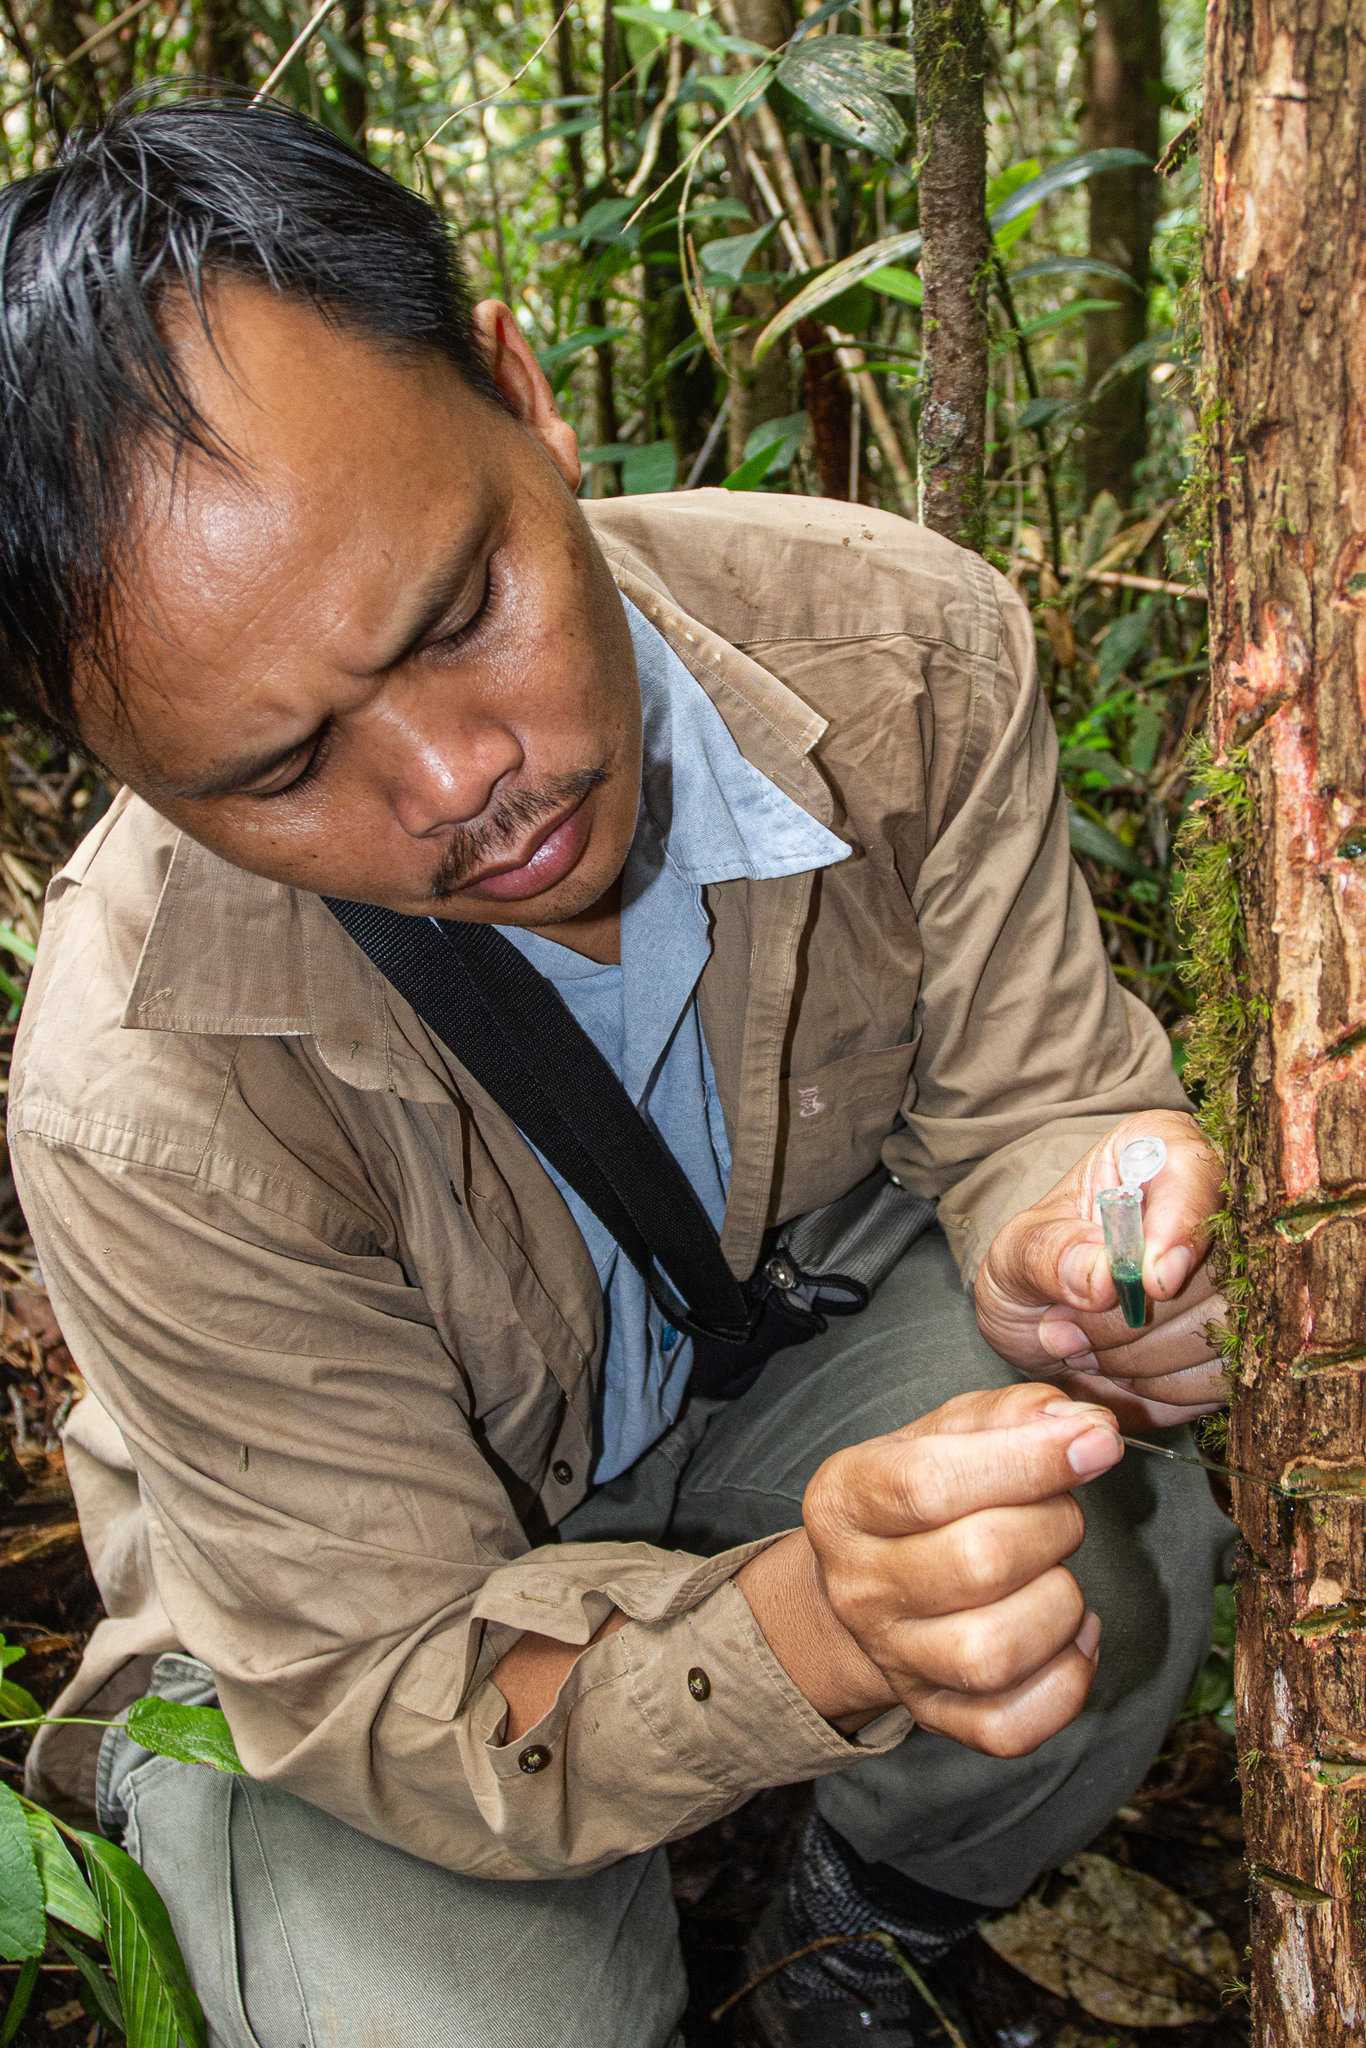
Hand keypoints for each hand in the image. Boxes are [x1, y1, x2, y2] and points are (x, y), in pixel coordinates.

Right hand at [790, 1383, 1119, 1755]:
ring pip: (993, 1652)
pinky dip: (1066, 1682)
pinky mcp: (936, 1715)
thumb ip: (1012, 1415)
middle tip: (1061, 1510)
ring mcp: (894, 1659)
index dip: (1027, 1461)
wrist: (869, 1581)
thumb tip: (1086, 1425)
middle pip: (976, 1564)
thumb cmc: (918, 1494)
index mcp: (845, 1500)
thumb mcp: (946, 1432)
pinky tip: (1071, 1637)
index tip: (1096, 1443)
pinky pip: (1011, 1726)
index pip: (928, 1483)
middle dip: (1052, 1526)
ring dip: (1059, 1605)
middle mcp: (858, 1587)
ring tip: (1056, 1574)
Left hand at [975, 1111, 1225, 1429]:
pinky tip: (1126, 1372)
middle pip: (1220, 1264)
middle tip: (1072, 1328)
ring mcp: (1244, 1273)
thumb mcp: (1017, 1253)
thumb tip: (1105, 1276)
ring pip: (1227, 1327)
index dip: (1182, 1229)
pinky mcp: (1247, 1339)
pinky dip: (1168, 1386)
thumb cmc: (1036, 1268)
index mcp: (1159, 1150)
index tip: (1155, 1284)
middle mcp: (1216, 1202)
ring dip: (1146, 1357)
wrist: (1047, 1324)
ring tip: (1089, 1345)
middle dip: (1142, 1317)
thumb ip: (1051, 1254)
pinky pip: (1227, 1374)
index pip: (1198, 1176)